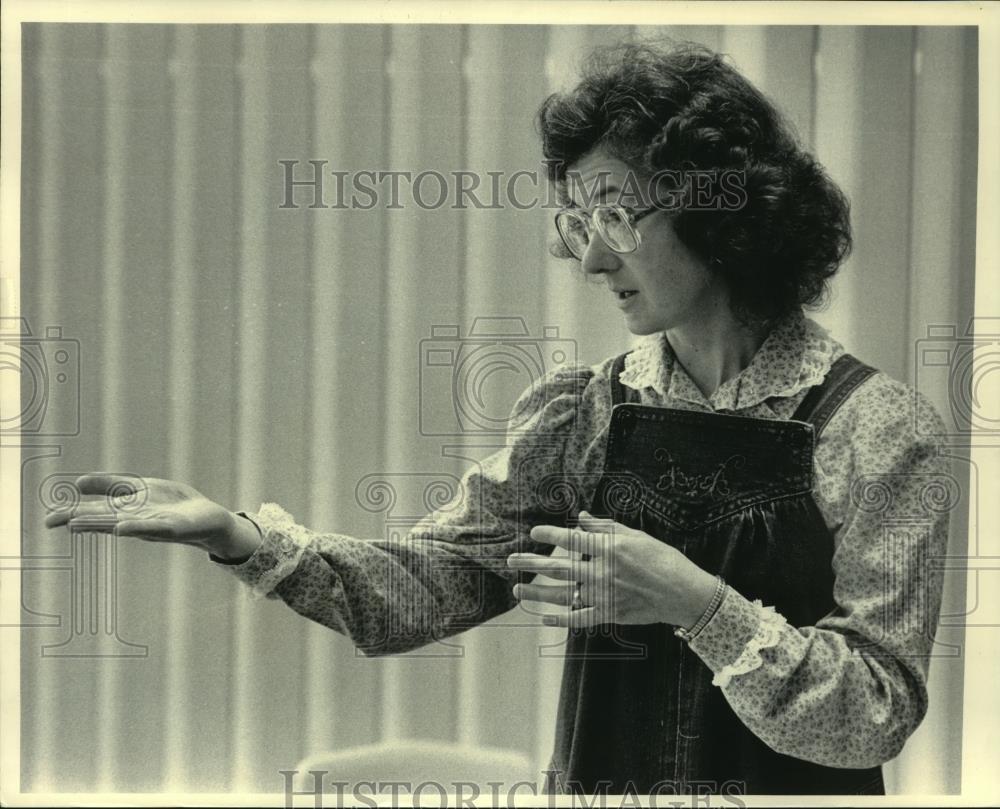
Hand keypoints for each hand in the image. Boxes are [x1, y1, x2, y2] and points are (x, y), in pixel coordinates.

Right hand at [43, 473, 258, 559]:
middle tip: (53, 522)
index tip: (48, 519)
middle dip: (79, 519)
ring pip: (123, 524)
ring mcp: (153, 525)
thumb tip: (77, 483)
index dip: (72, 514)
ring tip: (77, 524)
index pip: (94, 511)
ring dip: (102, 524)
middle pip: (103, 519)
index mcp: (125, 510)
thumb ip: (111, 485)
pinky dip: (139, 527)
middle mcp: (135, 520)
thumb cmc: (172, 504)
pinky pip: (154, 527)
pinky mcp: (173, 528)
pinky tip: (123, 527)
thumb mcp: (139, 488)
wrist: (206, 517)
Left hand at [506, 510, 717, 628]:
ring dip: (537, 592)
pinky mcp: (609, 615)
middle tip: (511, 560)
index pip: (570, 540)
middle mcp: (601, 572)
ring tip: (517, 588)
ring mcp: (603, 596)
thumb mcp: (636, 536)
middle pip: (557, 567)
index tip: (534, 533)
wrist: (683, 593)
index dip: (549, 535)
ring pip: (562, 595)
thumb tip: (582, 518)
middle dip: (531, 563)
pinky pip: (579, 619)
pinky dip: (560, 620)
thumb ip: (606, 528)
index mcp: (608, 549)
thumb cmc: (663, 559)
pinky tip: (544, 619)